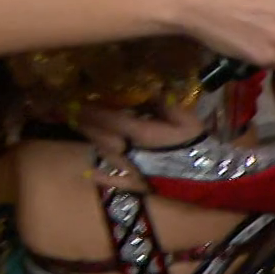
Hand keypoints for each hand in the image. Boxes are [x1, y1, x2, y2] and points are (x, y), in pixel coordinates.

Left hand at [77, 104, 208, 192]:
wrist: (206, 178)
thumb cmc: (197, 145)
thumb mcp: (186, 119)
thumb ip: (165, 105)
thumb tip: (151, 89)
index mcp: (141, 133)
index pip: (111, 119)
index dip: (93, 111)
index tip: (77, 101)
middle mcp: (130, 151)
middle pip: (103, 136)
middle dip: (86, 123)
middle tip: (68, 113)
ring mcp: (132, 169)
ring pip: (106, 154)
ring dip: (91, 141)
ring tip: (78, 129)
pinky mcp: (138, 184)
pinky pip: (116, 181)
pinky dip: (102, 177)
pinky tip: (90, 173)